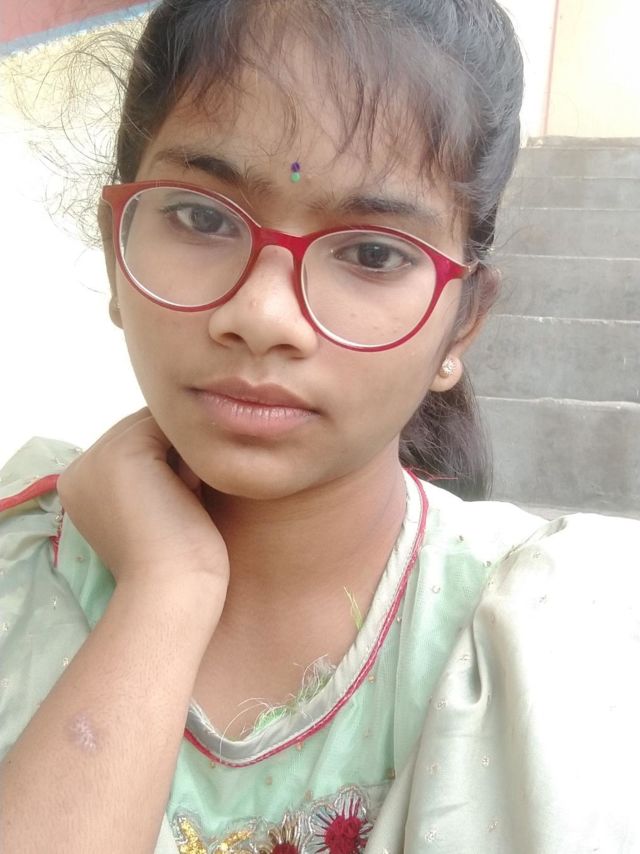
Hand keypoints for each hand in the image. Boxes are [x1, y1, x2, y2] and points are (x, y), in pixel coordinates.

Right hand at [57, 410, 228, 600]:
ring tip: (187, 497)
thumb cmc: (175, 561)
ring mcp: (97, 456)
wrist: (170, 590)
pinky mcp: (124, 452)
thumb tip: (181, 444)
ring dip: (181, 455)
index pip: (130, 447)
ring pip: (155, 426)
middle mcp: (80, 468)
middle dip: (173, 454)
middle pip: (141, 431)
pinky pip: (167, 428)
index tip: (180, 502)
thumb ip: (153, 474)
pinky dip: (188, 455)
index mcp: (80, 486)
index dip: (166, 462)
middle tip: (186, 500)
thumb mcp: (155, 509)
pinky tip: (190, 491)